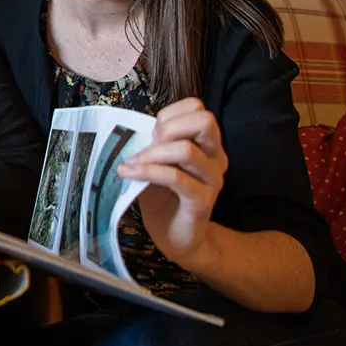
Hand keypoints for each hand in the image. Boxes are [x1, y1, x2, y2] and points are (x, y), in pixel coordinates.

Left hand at [116, 98, 227, 267]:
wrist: (175, 236)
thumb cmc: (162, 196)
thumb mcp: (156, 162)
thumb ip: (154, 143)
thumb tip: (135, 128)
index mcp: (208, 144)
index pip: (197, 108)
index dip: (170, 114)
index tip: (151, 132)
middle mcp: (217, 158)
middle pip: (205, 121)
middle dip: (169, 128)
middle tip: (147, 145)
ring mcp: (213, 180)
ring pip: (186, 150)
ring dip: (152, 154)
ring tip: (132, 163)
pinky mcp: (202, 201)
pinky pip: (175, 178)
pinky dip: (148, 172)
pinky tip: (128, 173)